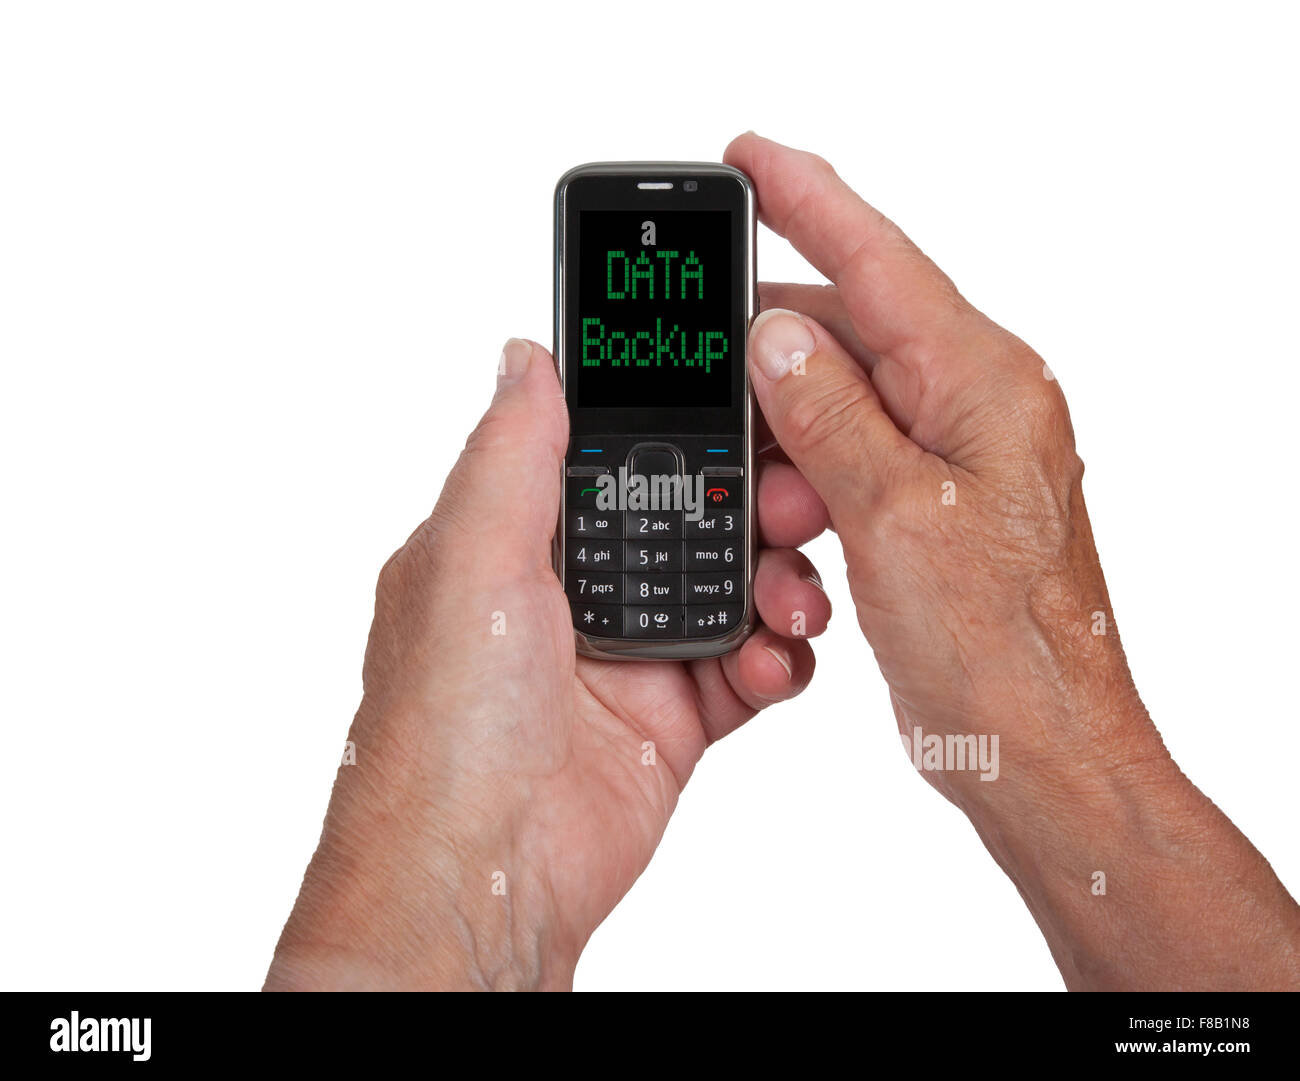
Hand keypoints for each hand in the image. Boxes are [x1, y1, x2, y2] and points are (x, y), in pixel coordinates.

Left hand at [265, 338, 830, 989]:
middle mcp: (576, 590)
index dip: (682, 425)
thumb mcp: (471, 559)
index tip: (749, 400)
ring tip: (790, 596)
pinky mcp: (674, 717)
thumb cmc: (444, 727)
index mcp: (519, 539)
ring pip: (734, 584)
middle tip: (794, 499)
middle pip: (690, 514)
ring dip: (778, 580)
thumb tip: (525, 358)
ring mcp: (629, 654)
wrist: (480, 877)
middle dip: (751, 502)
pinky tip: (773, 661)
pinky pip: (751, 667)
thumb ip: (511, 453)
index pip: (615, 454)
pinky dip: (778, 659)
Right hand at [725, 132, 1299, 989]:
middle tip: (716, 408)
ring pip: (835, 412)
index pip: (880, 262)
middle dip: (772, 375)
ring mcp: (948, 462)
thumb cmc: (1000, 651)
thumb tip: (778, 341)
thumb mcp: (897, 519)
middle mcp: (972, 409)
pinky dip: (810, 498)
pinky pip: (847, 470)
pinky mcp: (925, 513)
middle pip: (846, 339)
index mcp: (983, 385)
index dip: (808, 201)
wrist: (1039, 751)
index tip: (748, 157)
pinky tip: (800, 552)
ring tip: (780, 521)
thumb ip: (831, 416)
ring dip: (788, 457)